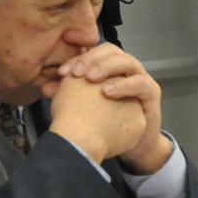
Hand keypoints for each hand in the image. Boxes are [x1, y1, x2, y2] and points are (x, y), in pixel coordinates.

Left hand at [58, 43, 171, 171]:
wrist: (132, 146)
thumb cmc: (107, 124)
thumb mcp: (83, 107)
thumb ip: (66, 95)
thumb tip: (45, 87)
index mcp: (108, 67)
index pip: (93, 52)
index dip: (77, 58)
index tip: (61, 72)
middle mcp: (124, 69)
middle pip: (110, 51)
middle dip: (91, 59)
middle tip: (76, 73)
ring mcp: (139, 78)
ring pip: (126, 61)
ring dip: (107, 67)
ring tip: (90, 79)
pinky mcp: (151, 92)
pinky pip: (140, 82)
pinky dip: (124, 85)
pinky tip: (108, 92)